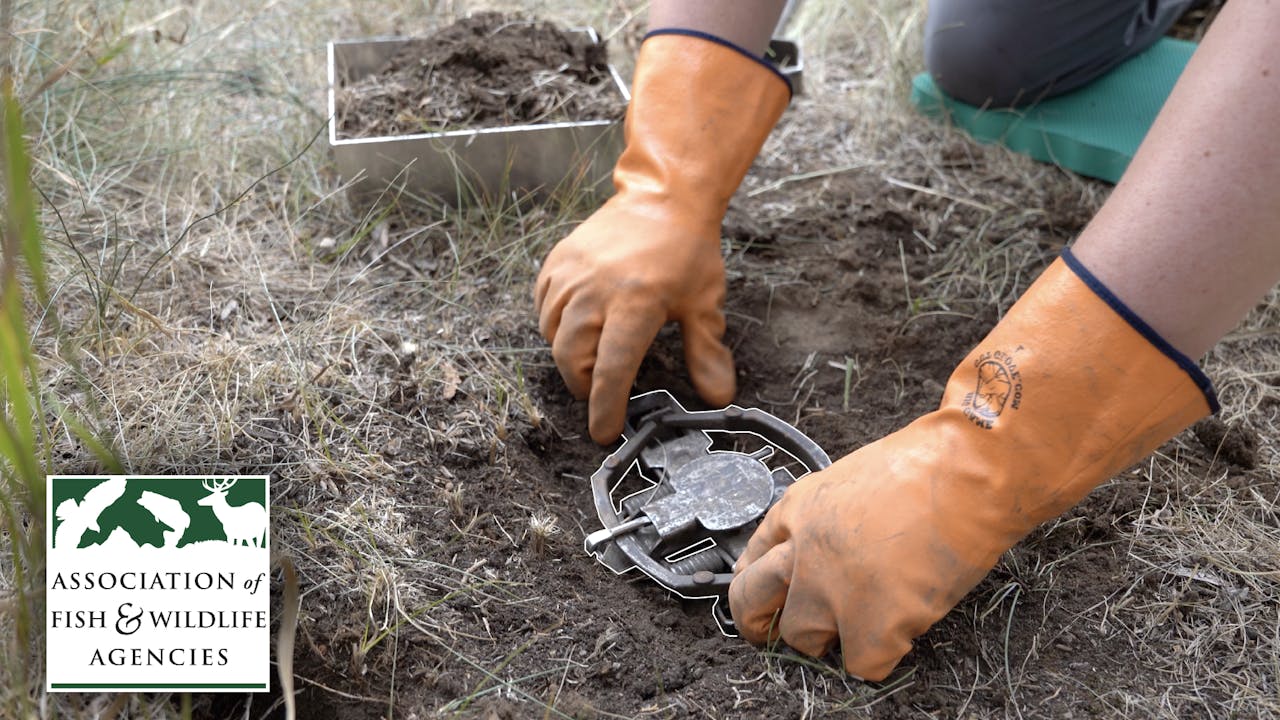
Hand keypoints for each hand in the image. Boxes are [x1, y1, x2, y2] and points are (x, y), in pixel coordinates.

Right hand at [530, 32, 789, 443]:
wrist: (663, 196)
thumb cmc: (686, 250)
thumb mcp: (704, 303)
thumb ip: (706, 352)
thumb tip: (719, 396)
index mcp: (635, 303)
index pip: (612, 369)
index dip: (605, 407)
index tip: (605, 431)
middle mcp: (596, 289)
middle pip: (572, 358)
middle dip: (584, 385)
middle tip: (602, 391)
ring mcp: (571, 274)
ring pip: (553, 335)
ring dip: (569, 356)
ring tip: (594, 356)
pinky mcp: (557, 262)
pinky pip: (544, 308)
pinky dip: (556, 325)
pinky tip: (579, 324)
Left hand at [728, 421, 1005, 680]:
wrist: (971, 471)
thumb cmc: (929, 466)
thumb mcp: (852, 478)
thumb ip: (826, 518)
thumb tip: (821, 553)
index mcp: (797, 509)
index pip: (750, 559)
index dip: (756, 584)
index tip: (767, 601)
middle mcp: (803, 550)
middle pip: (750, 603)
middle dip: (763, 624)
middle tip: (783, 634)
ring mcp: (833, 589)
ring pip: (803, 639)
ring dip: (831, 638)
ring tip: (865, 621)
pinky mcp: (874, 622)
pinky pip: (861, 664)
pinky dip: (881, 655)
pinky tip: (901, 628)